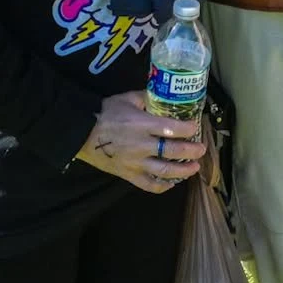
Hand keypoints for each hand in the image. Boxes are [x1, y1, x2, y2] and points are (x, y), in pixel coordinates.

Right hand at [74, 91, 205, 193]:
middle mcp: (141, 145)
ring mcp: (135, 163)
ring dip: (183, 171)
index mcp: (141, 124)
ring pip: (164, 171)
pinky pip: (149, 185)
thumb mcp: (127, 98)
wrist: (80, 133)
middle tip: (201, 149)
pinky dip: (163, 186)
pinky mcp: (128, 175)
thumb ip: (147, 97)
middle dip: (191, 151)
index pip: (171, 129)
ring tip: (193, 168)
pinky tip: (172, 183)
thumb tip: (164, 96)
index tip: (196, 127)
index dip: (188, 129)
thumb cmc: (105, 113)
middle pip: (173, 151)